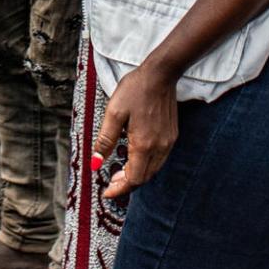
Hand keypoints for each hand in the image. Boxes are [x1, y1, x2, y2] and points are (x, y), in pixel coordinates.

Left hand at [94, 63, 179, 200]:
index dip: (120, 189)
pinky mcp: (172, 136)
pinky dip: (146, 165)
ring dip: (137, 175)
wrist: (160, 75)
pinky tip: (134, 157)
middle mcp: (159, 147)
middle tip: (110, 182)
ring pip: (153, 170)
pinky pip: (159, 159)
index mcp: (143, 144)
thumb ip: (105, 140)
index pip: (134, 178)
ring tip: (120, 172)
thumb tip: (96, 163)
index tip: (107, 193)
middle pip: (144, 177)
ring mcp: (168, 142)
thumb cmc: (134, 90)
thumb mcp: (113, 112)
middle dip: (127, 184)